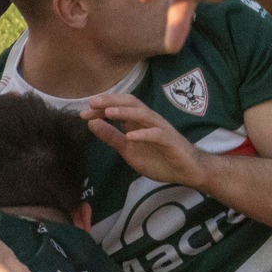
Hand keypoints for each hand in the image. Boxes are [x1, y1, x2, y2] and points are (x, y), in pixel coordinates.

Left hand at [83, 94, 208, 187]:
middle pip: (132, 103)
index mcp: (138, 122)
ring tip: (108, 112)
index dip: (102, 107)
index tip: (83, 112)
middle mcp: (150, 121)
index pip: (119, 106)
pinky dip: (143, 134)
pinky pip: (157, 134)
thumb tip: (91, 123)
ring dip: (125, 112)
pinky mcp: (170, 141)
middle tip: (92, 103)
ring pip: (143, 114)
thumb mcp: (128, 149)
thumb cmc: (160, 158)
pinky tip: (131, 136)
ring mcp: (161, 129)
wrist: (187, 170)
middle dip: (112, 101)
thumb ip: (111, 136)